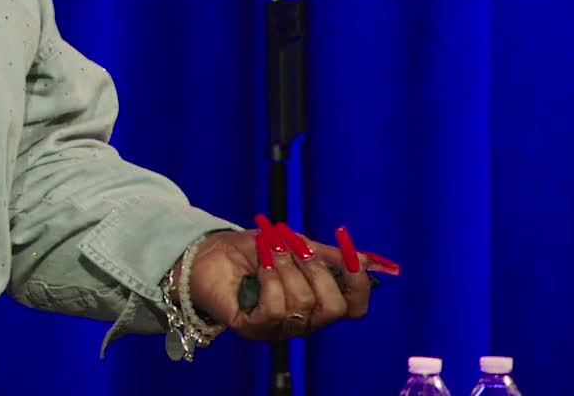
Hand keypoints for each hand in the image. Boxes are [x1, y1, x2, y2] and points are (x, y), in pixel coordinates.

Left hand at [182, 221, 375, 340]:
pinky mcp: (252, 329)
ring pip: (302, 304)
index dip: (359, 284)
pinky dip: (270, 281)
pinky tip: (260, 267)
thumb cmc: (252, 251)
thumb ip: (328, 255)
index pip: (354, 308)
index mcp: (318, 302)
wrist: (206, 251)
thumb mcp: (295, 245)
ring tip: (270, 250)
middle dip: (317, 272)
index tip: (352, 256)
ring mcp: (278, 328)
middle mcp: (303, 321)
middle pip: (333, 309)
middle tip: (297, 247)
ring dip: (286, 268)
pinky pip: (274, 310)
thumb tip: (367, 259)